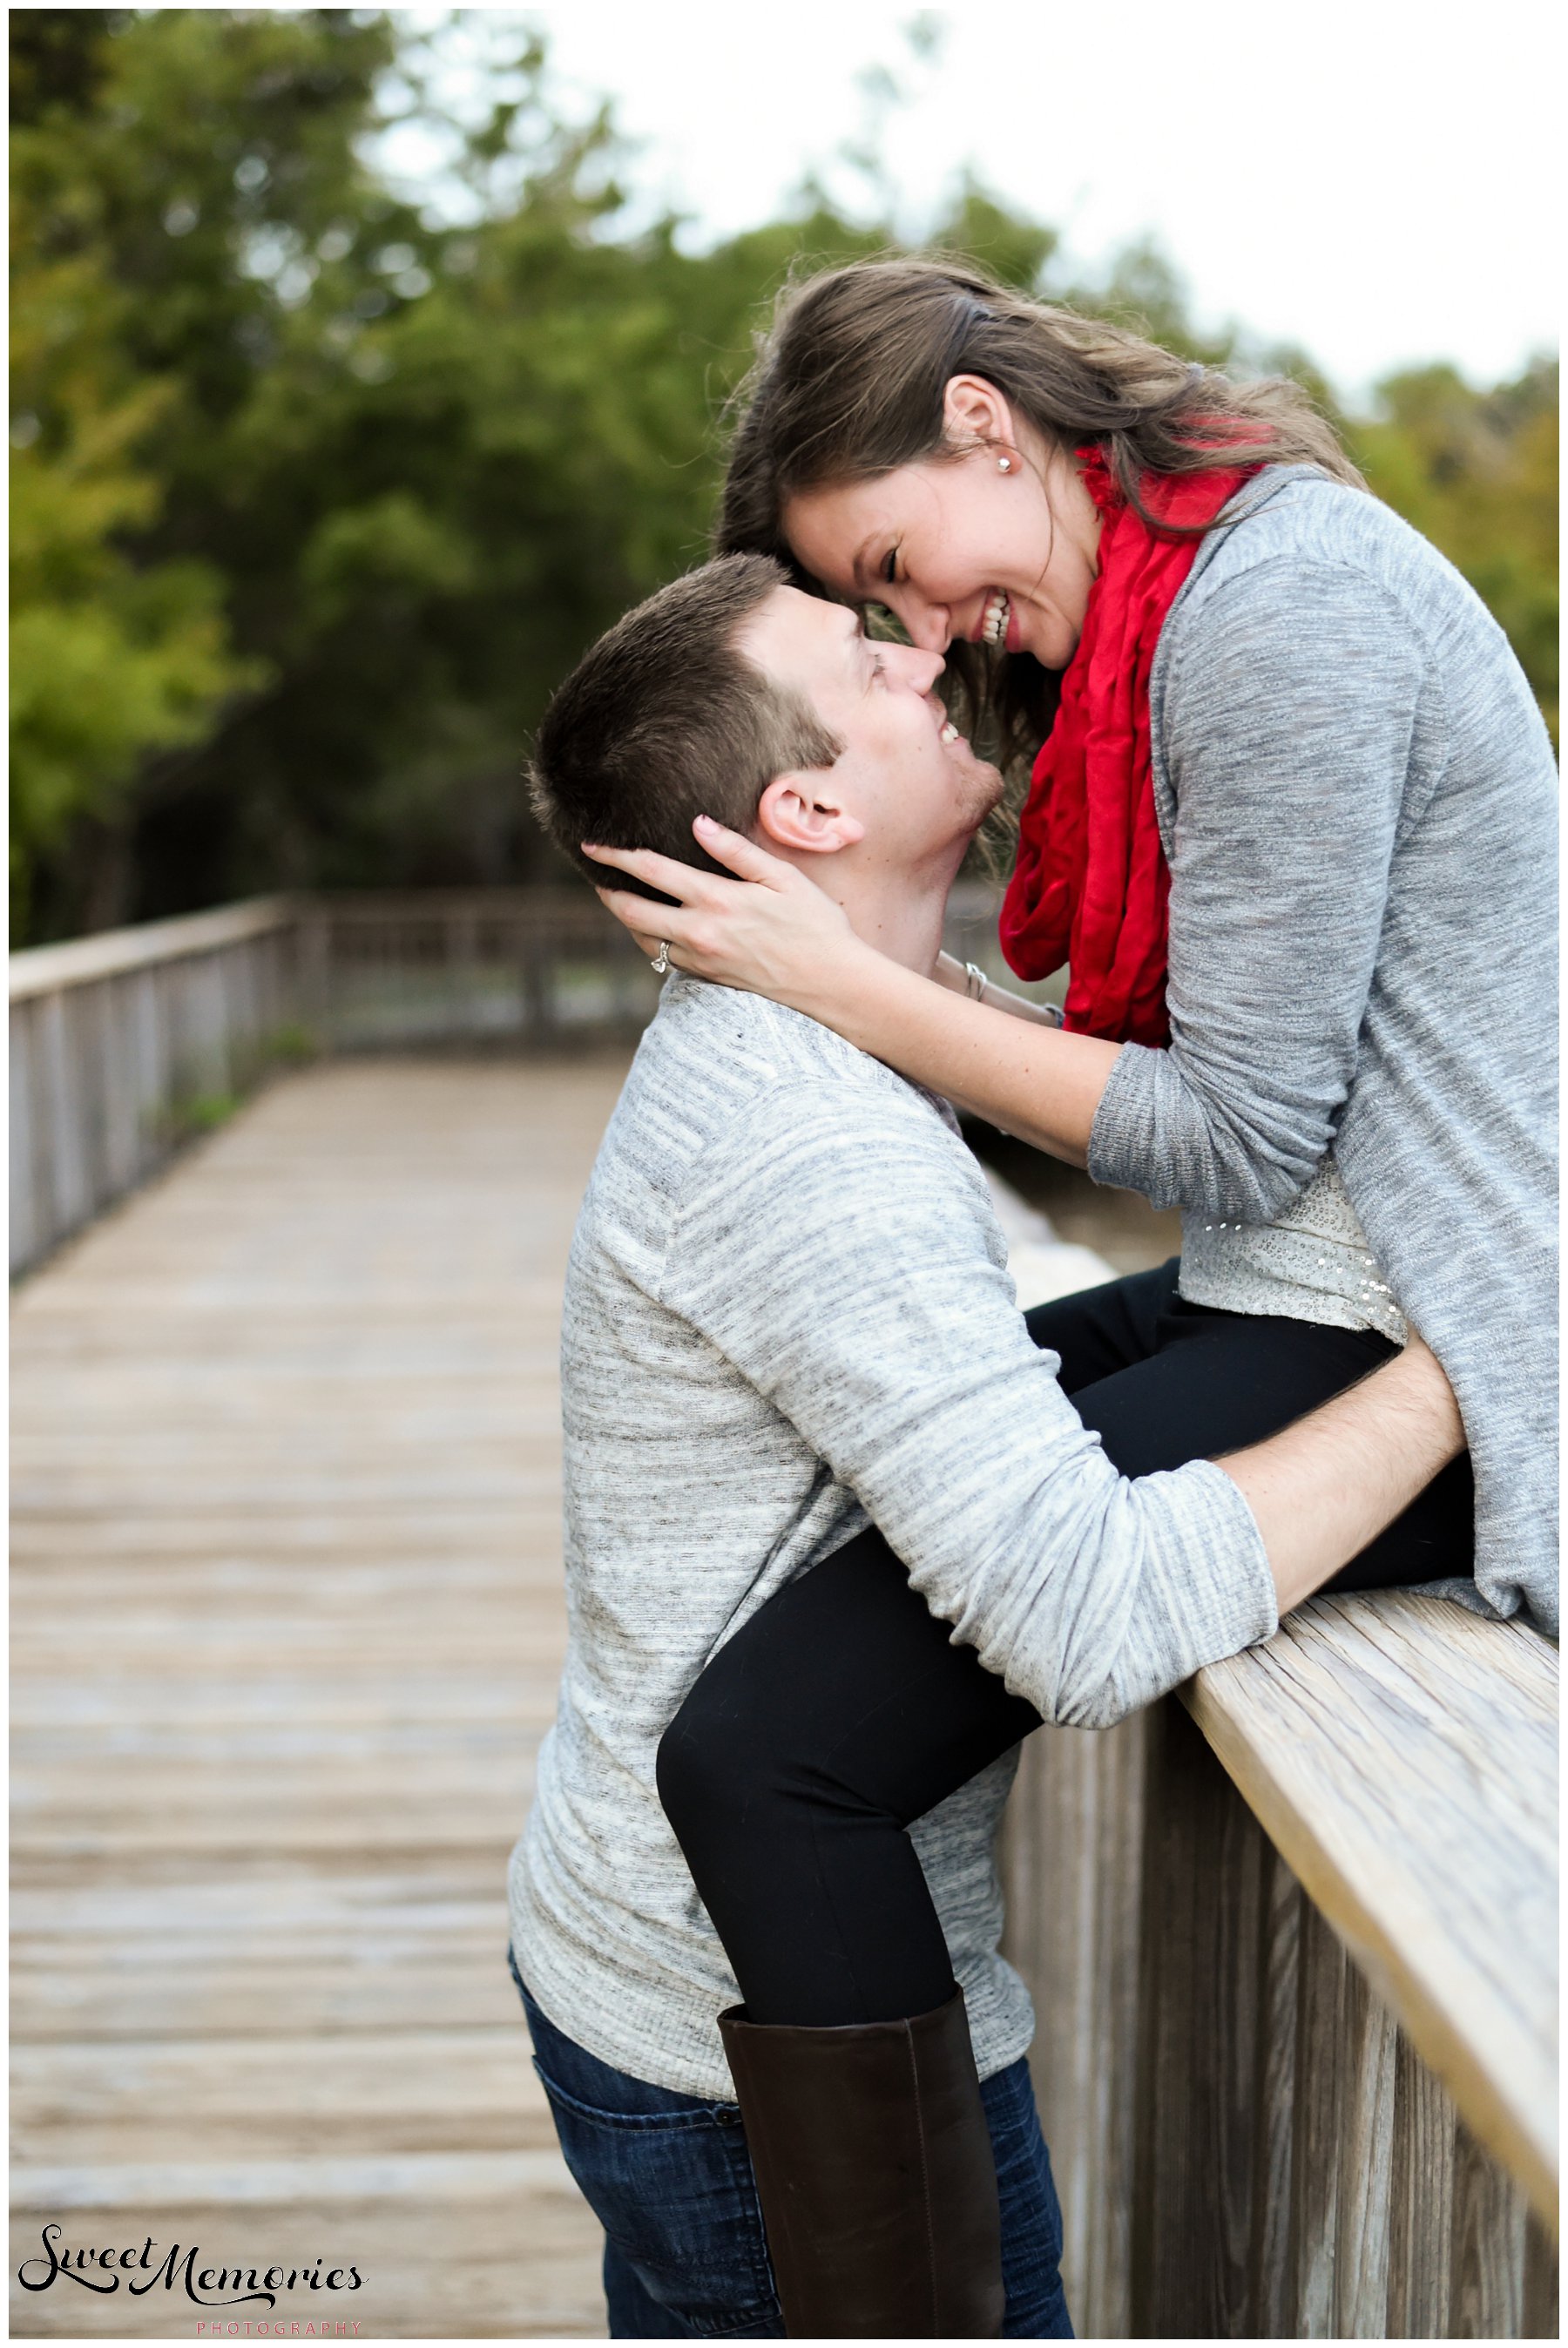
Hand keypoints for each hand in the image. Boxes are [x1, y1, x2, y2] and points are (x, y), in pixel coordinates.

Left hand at [584, 816, 866, 1010]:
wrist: (831, 983)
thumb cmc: (816, 925)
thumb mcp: (782, 878)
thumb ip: (736, 851)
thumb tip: (699, 825)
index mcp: (717, 900)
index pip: (651, 871)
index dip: (616, 856)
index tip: (593, 846)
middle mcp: (700, 933)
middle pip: (631, 912)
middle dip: (607, 892)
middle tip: (596, 876)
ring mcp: (701, 960)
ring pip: (643, 940)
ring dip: (626, 918)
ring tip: (622, 897)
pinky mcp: (707, 977)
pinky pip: (664, 958)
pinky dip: (651, 939)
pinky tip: (656, 925)